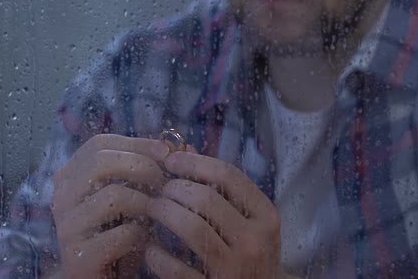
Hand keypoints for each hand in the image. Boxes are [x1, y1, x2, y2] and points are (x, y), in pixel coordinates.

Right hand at [51, 134, 170, 278]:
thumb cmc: (124, 236)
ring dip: (145, 202)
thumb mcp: (138, 197)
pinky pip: (123, 233)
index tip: (167, 152)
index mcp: (69, 179)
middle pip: (100, 162)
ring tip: (157, 214)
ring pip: (113, 195)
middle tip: (165, 181)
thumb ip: (155, 170)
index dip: (137, 143)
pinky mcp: (79, 258)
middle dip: (142, 166)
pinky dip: (142, 235)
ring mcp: (66, 229)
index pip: (99, 144)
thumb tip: (185, 146)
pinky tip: (144, 242)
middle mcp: (60, 199)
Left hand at [144, 151, 284, 278]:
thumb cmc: (249, 251)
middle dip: (174, 188)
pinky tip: (152, 247)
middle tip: (160, 189)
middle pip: (206, 198)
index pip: (228, 175)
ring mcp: (235, 269)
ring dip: (164, 212)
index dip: (194, 162)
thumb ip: (221, 186)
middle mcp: (255, 242)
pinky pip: (175, 268)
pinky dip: (157, 254)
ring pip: (191, 227)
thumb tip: (184, 149)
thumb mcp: (248, 219)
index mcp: (266, 217)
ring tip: (153, 208)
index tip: (171, 160)